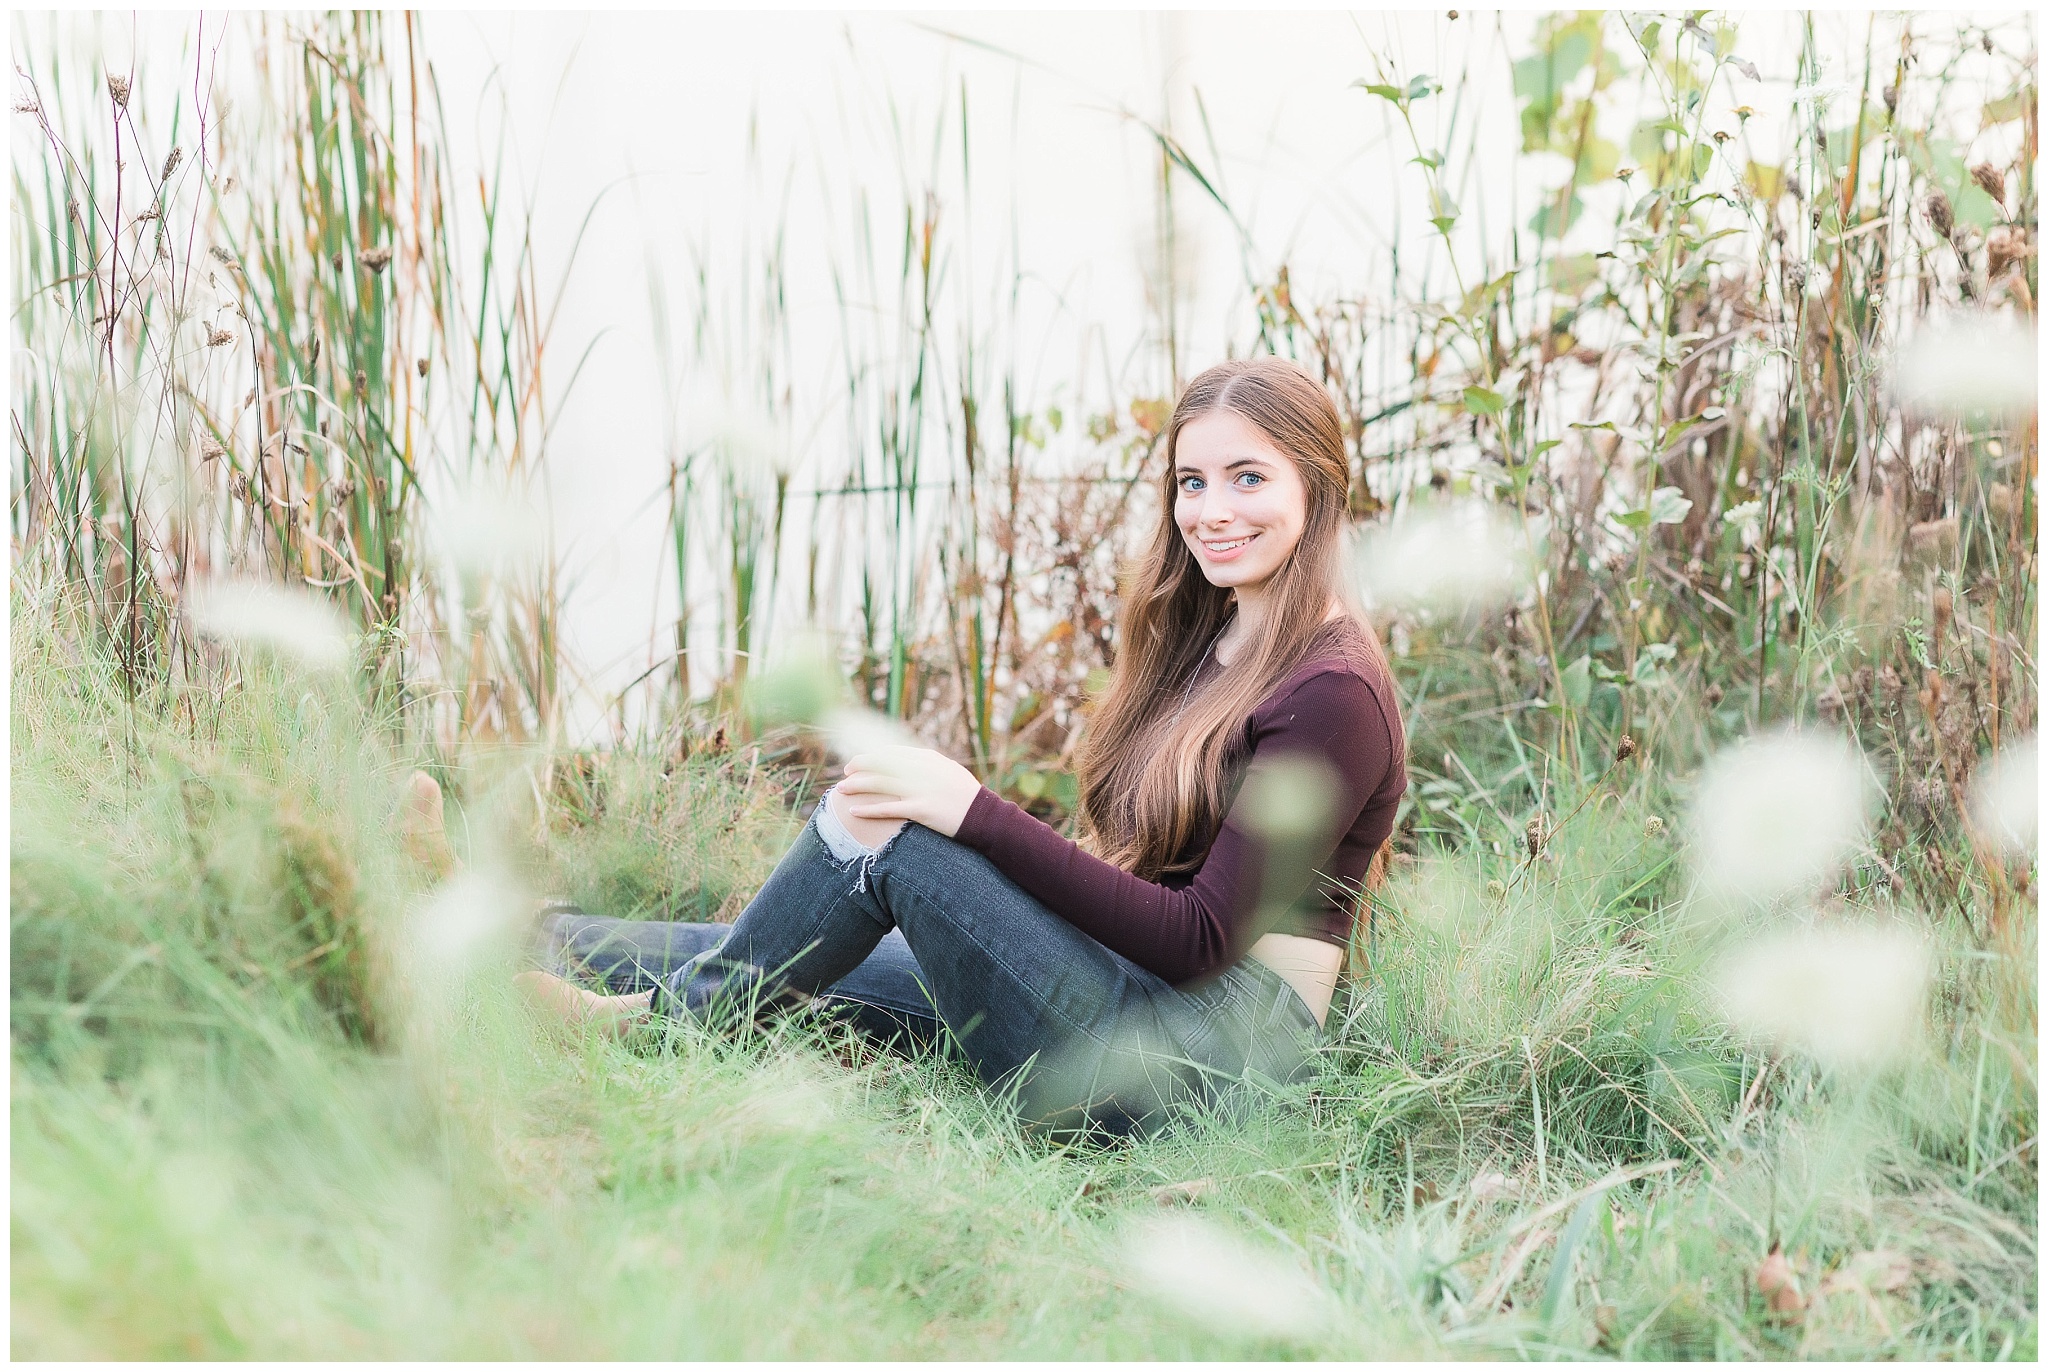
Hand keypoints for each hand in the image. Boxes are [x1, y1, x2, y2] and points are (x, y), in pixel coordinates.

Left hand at [835, 746, 982, 838]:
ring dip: (857, 785)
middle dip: (859, 766)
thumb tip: (909, 761)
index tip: (859, 760)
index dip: (872, 755)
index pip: (892, 752)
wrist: (983, 815)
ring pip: (880, 784)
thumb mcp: (948, 771)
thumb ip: (928, 764)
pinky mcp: (920, 810)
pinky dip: (868, 809)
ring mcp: (920, 790)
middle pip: (881, 764)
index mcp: (927, 759)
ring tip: (841, 789)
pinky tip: (854, 810)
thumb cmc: (966, 795)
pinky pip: (888, 809)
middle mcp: (921, 771)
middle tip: (846, 771)